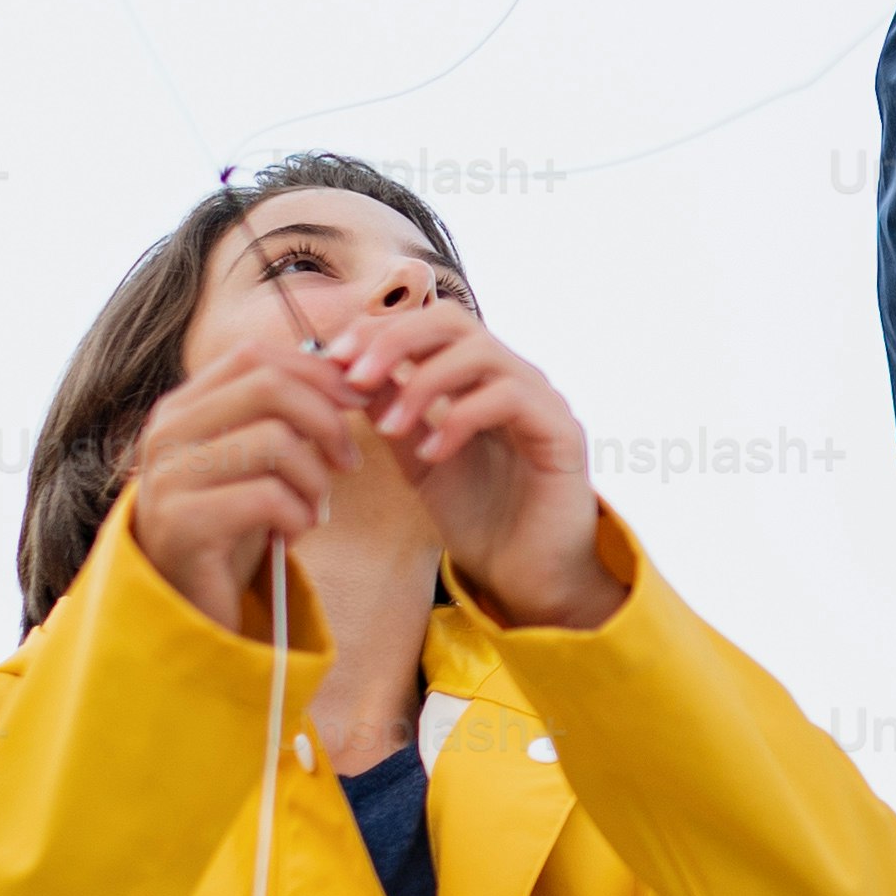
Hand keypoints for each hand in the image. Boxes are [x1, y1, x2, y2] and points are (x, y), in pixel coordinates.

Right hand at [119, 322, 360, 638]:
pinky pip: (269, 497)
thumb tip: (349, 375)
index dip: (316, 371)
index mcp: (181, 408)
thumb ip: (282, 416)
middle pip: (269, 386)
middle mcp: (166, 433)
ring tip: (313, 510)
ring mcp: (168, 477)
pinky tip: (292, 538)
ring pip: (275, 440)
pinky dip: (299, 517)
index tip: (357, 403)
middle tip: (348, 462)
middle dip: (327, 420)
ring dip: (315, 478)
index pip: (255, 356)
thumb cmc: (232, 527)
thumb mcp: (253, 461)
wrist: (187, 605)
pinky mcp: (183, 524)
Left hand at [323, 301, 624, 629]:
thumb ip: (393, 411)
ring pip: (480, 352)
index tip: (334, 358)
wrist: (527, 577)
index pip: (428, 322)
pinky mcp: (561, 430)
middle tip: (355, 376)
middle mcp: (513, 376)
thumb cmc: (480, 518)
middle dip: (395, 340)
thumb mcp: (418, 458)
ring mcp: (541, 399)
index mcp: (480, 377)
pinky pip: (508, 398)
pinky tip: (432, 452)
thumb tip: (347, 368)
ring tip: (391, 427)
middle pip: (453, 319)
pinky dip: (460, 418)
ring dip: (422, 382)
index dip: (379, 330)